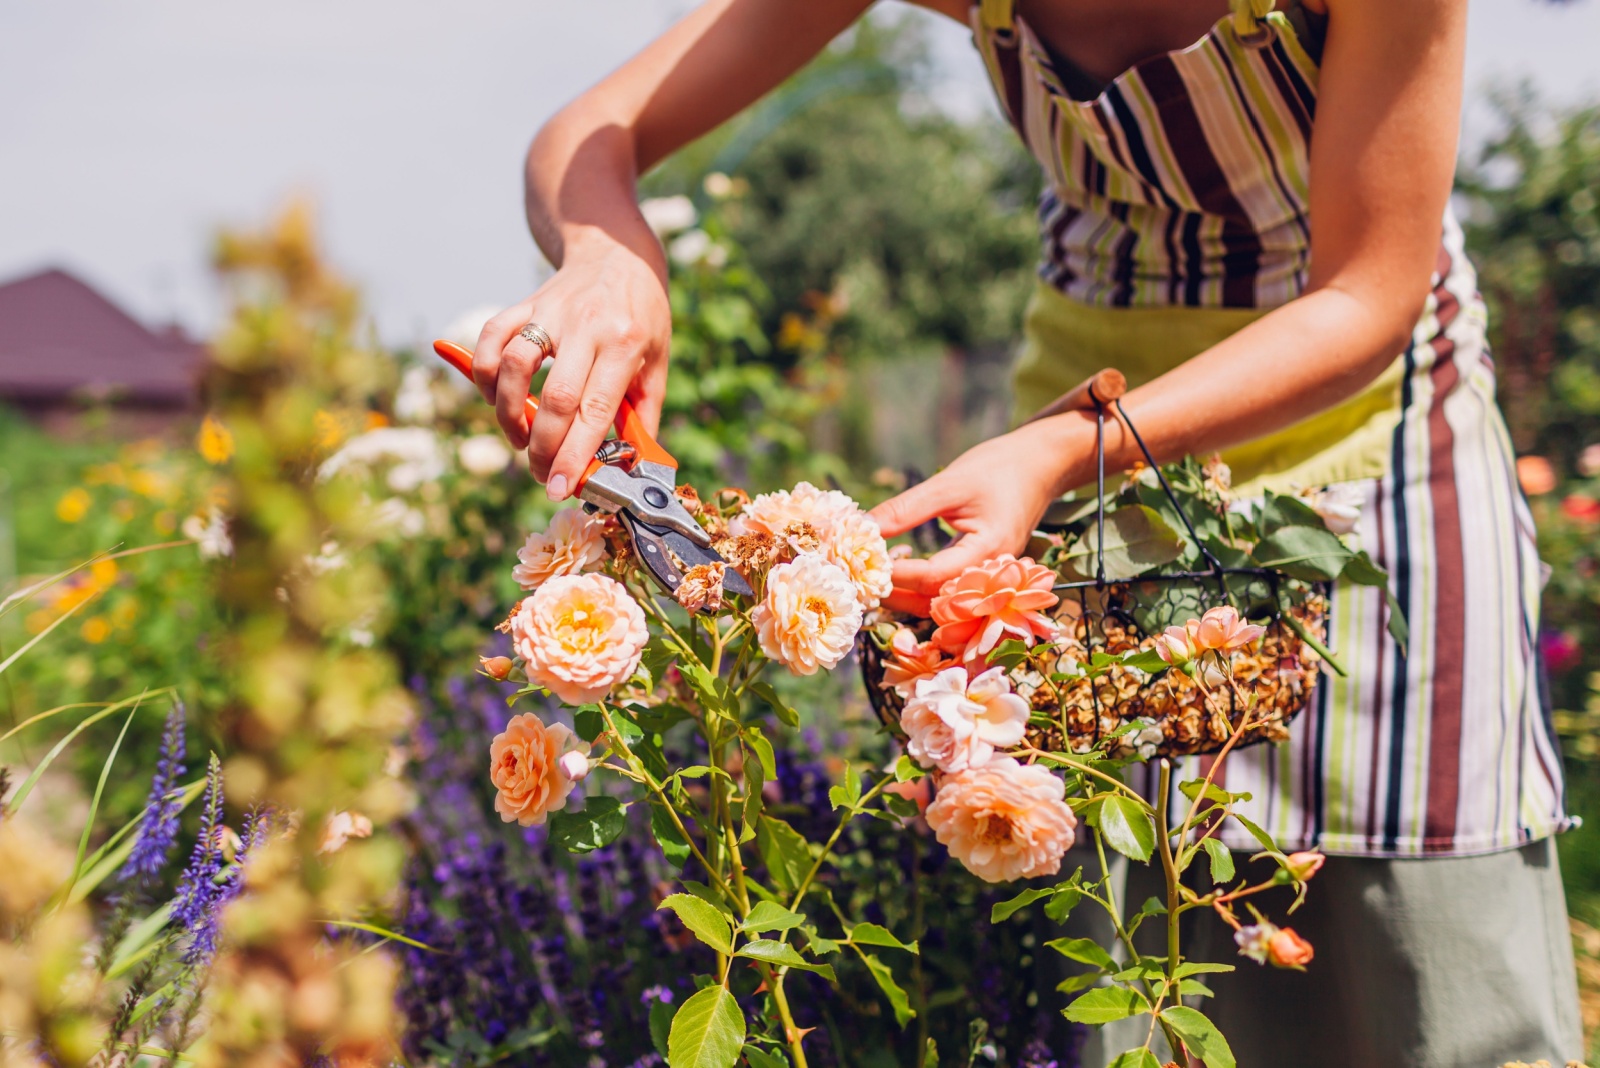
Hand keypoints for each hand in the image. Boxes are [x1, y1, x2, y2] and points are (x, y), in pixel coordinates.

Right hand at [471, 238, 669, 499]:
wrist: (619, 253)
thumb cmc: (642, 315)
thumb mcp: (658, 362)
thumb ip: (644, 416)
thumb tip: (631, 466)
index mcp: (624, 344)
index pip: (593, 410)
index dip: (574, 454)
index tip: (560, 488)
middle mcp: (585, 326)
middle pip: (554, 397)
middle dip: (542, 448)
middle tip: (540, 474)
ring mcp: (550, 312)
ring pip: (513, 366)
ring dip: (509, 413)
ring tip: (519, 436)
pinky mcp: (525, 304)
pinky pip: (492, 339)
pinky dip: (485, 373)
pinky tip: (497, 396)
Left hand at [868, 420, 1088, 612]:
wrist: (1040, 464)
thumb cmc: (998, 468)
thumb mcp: (949, 484)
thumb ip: (906, 509)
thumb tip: (864, 528)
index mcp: (989, 550)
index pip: (933, 577)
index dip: (894, 573)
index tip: (860, 560)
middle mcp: (992, 574)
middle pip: (936, 602)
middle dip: (895, 593)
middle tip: (858, 577)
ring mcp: (989, 577)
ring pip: (942, 605)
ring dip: (906, 596)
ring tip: (874, 574)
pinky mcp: (984, 574)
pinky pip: (949, 594)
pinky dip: (921, 588)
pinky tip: (900, 567)